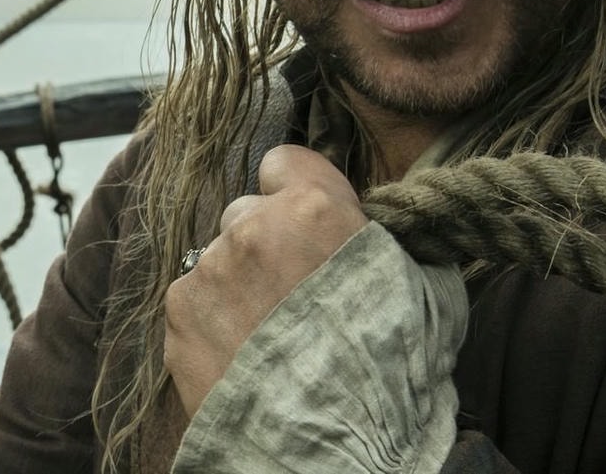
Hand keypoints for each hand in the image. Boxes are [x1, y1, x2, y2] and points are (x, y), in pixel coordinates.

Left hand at [164, 144, 369, 417]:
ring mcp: (211, 270)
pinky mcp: (181, 316)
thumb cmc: (395, 367)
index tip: (305, 222)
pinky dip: (213, 321)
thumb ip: (386, 237)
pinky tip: (244, 355)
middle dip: (266, 242)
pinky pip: (194, 300)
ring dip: (238, 284)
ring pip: (218, 259)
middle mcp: (254, 226)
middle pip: (247, 213)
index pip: (283, 162)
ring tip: (269, 333)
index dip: (295, 192)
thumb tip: (377, 226)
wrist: (341, 444)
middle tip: (294, 291)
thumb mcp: (425, 283)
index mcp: (315, 206)